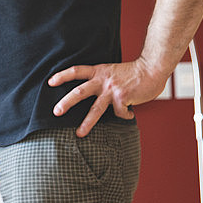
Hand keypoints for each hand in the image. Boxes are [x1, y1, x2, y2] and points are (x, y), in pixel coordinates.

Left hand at [49, 58, 167, 136]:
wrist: (153, 68)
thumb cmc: (134, 72)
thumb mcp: (111, 71)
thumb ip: (101, 80)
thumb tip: (90, 93)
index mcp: (99, 71)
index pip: (76, 71)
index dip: (62, 76)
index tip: (50, 82)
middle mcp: (103, 80)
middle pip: (79, 92)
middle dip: (66, 103)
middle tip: (55, 112)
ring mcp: (112, 90)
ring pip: (95, 109)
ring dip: (87, 123)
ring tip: (79, 134)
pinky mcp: (123, 99)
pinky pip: (119, 113)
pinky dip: (124, 116)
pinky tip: (129, 114)